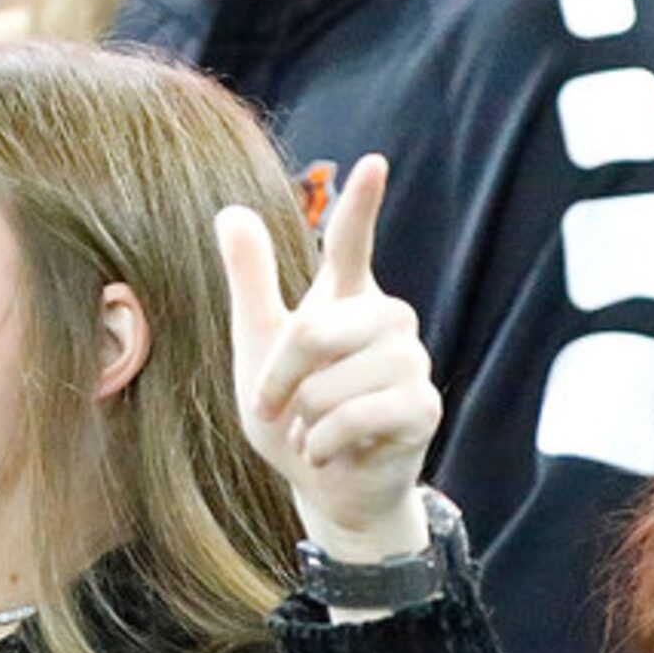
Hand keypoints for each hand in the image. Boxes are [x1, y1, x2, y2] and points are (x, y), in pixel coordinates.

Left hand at [217, 155, 439, 561]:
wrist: (326, 489)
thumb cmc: (296, 417)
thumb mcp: (259, 349)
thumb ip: (251, 283)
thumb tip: (231, 211)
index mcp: (347, 300)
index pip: (352, 243)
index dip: (362, 205)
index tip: (372, 163)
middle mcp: (387, 321)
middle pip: (315, 331)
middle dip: (280, 379)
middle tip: (276, 409)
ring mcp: (411, 362)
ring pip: (331, 382)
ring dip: (306, 420)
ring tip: (315, 433)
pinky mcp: (422, 407)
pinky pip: (357, 417)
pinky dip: (327, 444)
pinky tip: (333, 453)